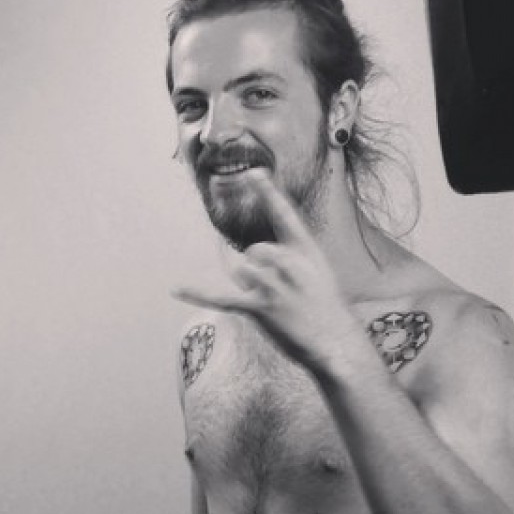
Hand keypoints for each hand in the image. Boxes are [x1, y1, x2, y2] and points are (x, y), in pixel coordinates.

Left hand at [173, 170, 365, 377]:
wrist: (337, 342)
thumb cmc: (324, 307)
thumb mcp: (316, 273)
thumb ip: (286, 259)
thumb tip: (248, 261)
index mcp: (307, 251)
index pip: (285, 215)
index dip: (268, 192)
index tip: (254, 172)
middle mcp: (291, 263)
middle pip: (253, 251)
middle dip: (258, 270)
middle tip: (282, 293)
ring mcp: (276, 285)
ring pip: (243, 271)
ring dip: (250, 288)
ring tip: (276, 305)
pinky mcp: (260, 308)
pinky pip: (222, 297)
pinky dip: (198, 293)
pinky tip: (176, 288)